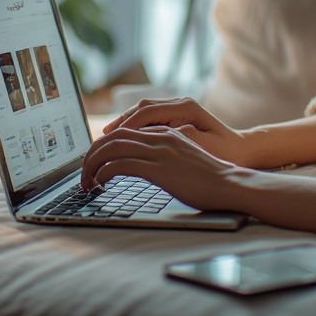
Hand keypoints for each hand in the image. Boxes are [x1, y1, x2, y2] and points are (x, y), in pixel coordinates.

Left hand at [81, 127, 249, 211]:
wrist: (231, 184)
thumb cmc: (211, 179)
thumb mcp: (185, 159)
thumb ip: (166, 155)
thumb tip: (146, 166)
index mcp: (167, 133)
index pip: (125, 130)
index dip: (105, 143)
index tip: (95, 159)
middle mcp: (161, 137)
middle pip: (113, 136)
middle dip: (92, 153)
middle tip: (84, 172)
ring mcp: (160, 151)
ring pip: (112, 148)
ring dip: (93, 164)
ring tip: (87, 181)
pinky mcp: (159, 169)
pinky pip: (120, 165)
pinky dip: (104, 173)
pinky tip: (101, 184)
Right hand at [103, 97, 251, 165]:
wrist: (242, 150)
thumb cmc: (227, 153)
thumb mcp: (205, 147)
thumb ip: (183, 137)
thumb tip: (159, 134)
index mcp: (187, 108)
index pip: (149, 112)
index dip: (128, 125)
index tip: (112, 138)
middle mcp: (181, 103)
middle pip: (142, 107)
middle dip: (121, 122)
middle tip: (102, 138)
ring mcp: (178, 107)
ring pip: (144, 110)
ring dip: (125, 123)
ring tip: (107, 137)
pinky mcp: (176, 115)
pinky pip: (150, 117)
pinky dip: (135, 126)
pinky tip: (124, 138)